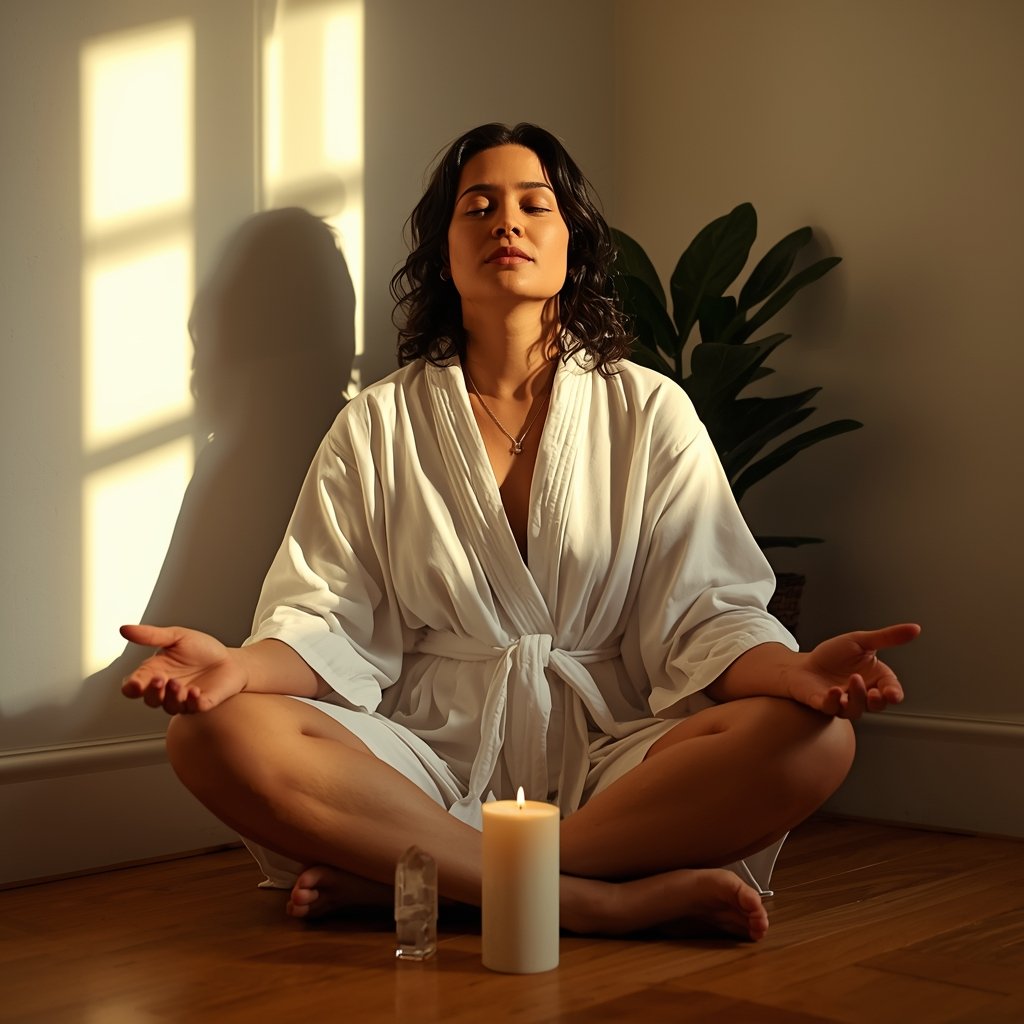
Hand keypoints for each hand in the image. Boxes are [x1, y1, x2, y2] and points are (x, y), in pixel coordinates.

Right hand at [120, 624, 248, 714]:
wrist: (230, 659)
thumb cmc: (202, 649)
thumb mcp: (176, 637)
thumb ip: (151, 635)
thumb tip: (124, 629)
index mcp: (155, 673)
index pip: (134, 687)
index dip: (131, 688)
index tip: (135, 683)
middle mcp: (166, 690)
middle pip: (149, 700)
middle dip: (152, 692)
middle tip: (159, 679)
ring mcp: (183, 699)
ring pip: (169, 707)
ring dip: (171, 697)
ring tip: (177, 683)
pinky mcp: (201, 704)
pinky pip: (193, 708)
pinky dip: (191, 701)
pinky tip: (194, 691)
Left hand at [786, 623, 920, 718]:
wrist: (803, 664)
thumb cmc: (832, 655)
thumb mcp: (861, 641)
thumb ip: (887, 637)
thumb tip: (916, 628)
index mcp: (874, 679)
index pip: (891, 691)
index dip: (893, 694)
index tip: (892, 694)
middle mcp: (861, 694)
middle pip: (876, 705)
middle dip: (878, 701)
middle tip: (875, 692)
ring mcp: (842, 702)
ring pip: (856, 710)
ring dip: (857, 697)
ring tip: (854, 680)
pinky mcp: (823, 704)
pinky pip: (831, 708)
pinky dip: (833, 701)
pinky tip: (834, 690)